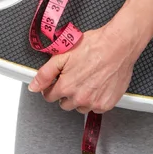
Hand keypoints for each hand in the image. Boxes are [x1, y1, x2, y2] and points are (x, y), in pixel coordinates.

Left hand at [27, 17, 149, 114]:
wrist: (118, 45)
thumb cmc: (94, 46)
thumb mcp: (63, 54)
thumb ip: (45, 73)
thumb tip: (33, 87)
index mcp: (66, 86)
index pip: (49, 96)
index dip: (52, 87)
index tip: (58, 80)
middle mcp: (79, 98)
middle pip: (64, 104)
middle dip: (66, 93)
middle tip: (74, 77)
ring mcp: (94, 102)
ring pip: (80, 107)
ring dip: (80, 98)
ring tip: (87, 81)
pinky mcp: (107, 104)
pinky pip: (95, 108)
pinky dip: (95, 100)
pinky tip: (97, 85)